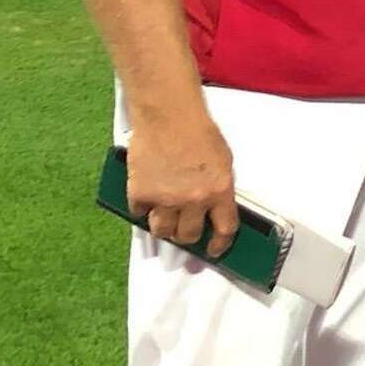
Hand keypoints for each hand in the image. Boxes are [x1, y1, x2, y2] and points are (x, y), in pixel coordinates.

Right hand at [126, 104, 238, 257]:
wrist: (168, 116)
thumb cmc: (198, 131)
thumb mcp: (222, 162)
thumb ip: (218, 188)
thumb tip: (214, 210)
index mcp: (219, 191)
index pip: (225, 229)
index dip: (220, 244)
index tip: (215, 249)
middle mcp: (193, 199)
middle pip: (188, 235)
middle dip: (187, 235)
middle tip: (184, 229)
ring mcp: (165, 198)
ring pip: (162, 231)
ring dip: (164, 227)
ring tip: (165, 216)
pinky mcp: (140, 193)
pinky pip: (139, 213)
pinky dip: (142, 209)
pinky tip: (147, 198)